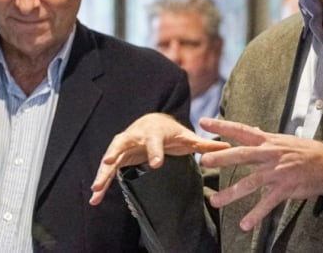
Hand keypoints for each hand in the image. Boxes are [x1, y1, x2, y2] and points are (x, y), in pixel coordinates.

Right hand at [89, 113, 229, 204]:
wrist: (151, 123)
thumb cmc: (171, 133)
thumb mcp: (186, 137)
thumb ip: (204, 143)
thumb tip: (228, 146)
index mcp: (153, 133)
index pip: (154, 141)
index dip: (154, 151)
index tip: (156, 164)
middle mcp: (135, 137)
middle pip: (122, 143)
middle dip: (114, 153)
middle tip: (107, 164)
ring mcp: (124, 146)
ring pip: (110, 157)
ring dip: (102, 172)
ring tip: (95, 189)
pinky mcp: (117, 157)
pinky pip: (107, 171)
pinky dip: (101, 183)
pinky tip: (95, 199)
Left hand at [198, 118, 322, 230]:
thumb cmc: (308, 152)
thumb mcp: (285, 140)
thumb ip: (266, 139)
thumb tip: (253, 132)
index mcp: (269, 141)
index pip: (242, 130)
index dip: (222, 125)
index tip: (204, 122)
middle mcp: (271, 153)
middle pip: (242, 154)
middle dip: (221, 157)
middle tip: (204, 161)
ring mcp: (278, 171)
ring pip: (250, 182)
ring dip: (231, 193)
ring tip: (215, 201)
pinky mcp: (286, 187)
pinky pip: (267, 202)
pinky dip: (256, 214)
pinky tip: (245, 224)